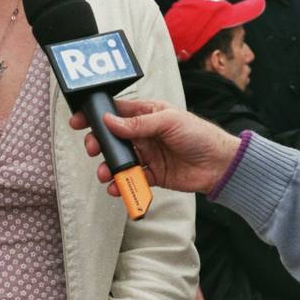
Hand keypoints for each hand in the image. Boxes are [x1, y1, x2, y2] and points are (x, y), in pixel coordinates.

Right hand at [69, 98, 241, 195]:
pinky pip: (132, 178)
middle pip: (113, 137)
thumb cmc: (199, 134)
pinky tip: (117, 187)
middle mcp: (145, 133)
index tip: (79, 121)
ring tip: (105, 173)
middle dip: (99, 143)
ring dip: (109, 166)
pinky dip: (122, 183)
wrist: (219, 165)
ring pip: (120, 160)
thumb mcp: (168, 122)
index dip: (97, 115)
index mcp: (148, 114)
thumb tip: (109, 121)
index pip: (117, 112)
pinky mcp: (153, 174)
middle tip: (93, 149)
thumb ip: (138, 124)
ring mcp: (148, 154)